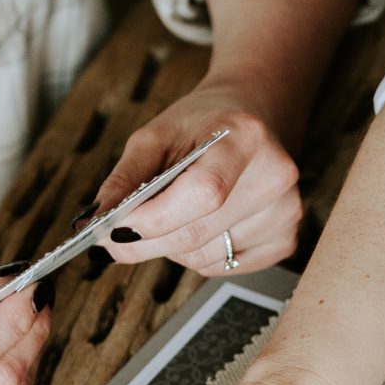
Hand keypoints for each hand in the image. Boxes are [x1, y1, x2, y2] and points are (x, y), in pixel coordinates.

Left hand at [92, 80, 301, 275]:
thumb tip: (98, 222)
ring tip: (173, 214)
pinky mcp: (286, 238)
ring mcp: (286, 211)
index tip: (114, 229)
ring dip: (172, 247)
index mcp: (246, 136)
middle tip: (115, 236)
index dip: (154, 219)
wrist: (251, 118)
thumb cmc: (202, 125)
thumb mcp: (156, 135)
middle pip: (198, 234)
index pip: (203, 193)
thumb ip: (125, 178)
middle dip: (145, 242)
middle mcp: (275, 176)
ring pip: (204, 257)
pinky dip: (199, 256)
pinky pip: (224, 267)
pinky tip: (203, 223)